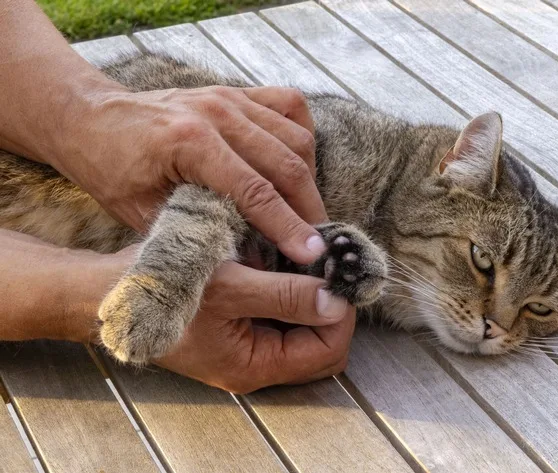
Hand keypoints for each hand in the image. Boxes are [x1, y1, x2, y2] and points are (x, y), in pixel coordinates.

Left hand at [50, 85, 326, 263]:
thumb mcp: (142, 212)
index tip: (314, 255)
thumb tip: (250, 264)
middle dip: (309, 209)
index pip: (256, 192)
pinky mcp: (238, 93)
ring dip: (309, 180)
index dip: (289, 227)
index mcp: (191, 141)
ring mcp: (232, 98)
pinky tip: (300, 165)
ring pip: (297, 139)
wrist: (91, 118)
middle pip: (288, 165)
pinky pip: (291, 108)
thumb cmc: (111, 167)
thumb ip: (195, 234)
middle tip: (319, 243)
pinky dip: (303, 138)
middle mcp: (219, 112)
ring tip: (308, 214)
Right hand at [156, 262, 355, 391]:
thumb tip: (337, 302)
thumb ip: (287, 295)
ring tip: (308, 260)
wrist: (106, 291)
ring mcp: (246, 345)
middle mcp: (255, 362)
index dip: (342, 314)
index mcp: (255, 364)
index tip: (341, 274)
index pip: (327, 351)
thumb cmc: (163, 289)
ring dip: (312, 296)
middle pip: (321, 345)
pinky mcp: (237, 327)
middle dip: (331, 307)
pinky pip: (280, 315)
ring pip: (303, 328)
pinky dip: (291, 291)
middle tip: (330, 267)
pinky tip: (284, 262)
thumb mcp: (231, 288)